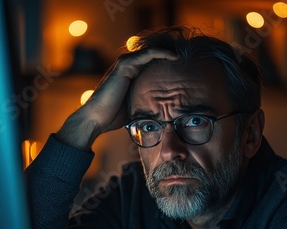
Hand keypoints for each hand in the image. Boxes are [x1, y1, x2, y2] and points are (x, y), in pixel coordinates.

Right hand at [56, 48, 178, 150]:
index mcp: (131, 76)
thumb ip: (146, 103)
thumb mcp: (135, 107)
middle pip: (153, 55)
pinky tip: (174, 57)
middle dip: (170, 55)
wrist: (97, 118)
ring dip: (168, 51)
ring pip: (151, 52)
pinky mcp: (124, 66)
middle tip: (189, 58)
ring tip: (184, 54)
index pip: (152, 64)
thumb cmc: (113, 117)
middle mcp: (128, 67)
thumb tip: (164, 114)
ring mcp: (125, 65)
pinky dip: (160, 53)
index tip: (184, 70)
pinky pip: (146, 55)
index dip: (167, 64)